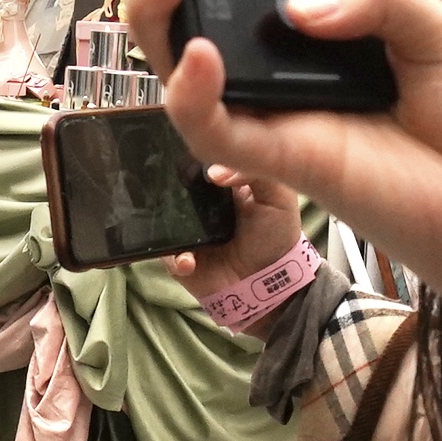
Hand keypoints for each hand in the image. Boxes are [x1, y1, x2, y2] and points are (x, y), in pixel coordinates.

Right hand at [105, 0, 441, 331]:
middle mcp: (279, 69)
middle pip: (188, 12)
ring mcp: (273, 115)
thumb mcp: (436, 28)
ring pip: (179, 66)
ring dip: (160, 11)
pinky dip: (193, 95)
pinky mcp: (281, 163)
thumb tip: (297, 5)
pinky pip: (213, 131)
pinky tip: (202, 53)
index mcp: (314, 29)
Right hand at [164, 162, 304, 286]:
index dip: (192, 159)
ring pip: (164, 219)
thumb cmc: (276, 236)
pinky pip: (167, 255)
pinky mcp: (180, 259)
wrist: (272, 284)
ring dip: (166, 223)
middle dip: (169, 189)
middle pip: (174, 189)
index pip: (199, 164)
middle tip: (174, 192)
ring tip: (181, 230)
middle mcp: (200, 205)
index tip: (188, 157)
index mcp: (222, 186)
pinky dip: (175, 258)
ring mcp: (188, 232)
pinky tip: (190, 261)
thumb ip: (254, 173)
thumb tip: (213, 171)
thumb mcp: (277, 197)